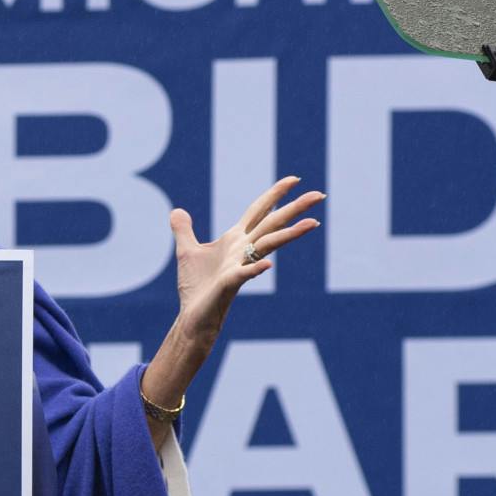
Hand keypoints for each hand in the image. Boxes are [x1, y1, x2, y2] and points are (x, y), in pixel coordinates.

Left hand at [170, 176, 323, 352]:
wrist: (193, 316)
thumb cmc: (196, 287)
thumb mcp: (186, 251)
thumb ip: (184, 230)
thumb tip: (176, 210)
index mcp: (235, 240)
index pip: (259, 211)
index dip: (275, 194)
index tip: (294, 179)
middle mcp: (242, 250)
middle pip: (272, 223)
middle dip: (295, 208)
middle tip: (319, 194)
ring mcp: (239, 266)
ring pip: (268, 245)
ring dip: (290, 234)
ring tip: (313, 222)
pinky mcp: (229, 284)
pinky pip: (245, 274)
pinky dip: (255, 269)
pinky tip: (267, 265)